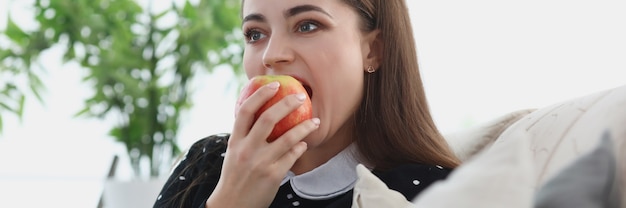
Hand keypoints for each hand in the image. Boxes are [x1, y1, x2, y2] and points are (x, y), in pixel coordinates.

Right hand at [206, 81, 319, 207]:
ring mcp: (261, 162)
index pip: (246, 110)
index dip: (261, 94)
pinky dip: (300, 147)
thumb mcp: (234, 153)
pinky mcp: (273, 175)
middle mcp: (247, 149)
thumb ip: (245, 136)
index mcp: (236, 141)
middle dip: (288, 104)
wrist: (232, 205)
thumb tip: (261, 114)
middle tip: (302, 97)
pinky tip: (304, 144)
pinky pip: (293, 156)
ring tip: (315, 121)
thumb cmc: (235, 176)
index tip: (275, 85)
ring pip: (288, 138)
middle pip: (269, 118)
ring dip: (305, 127)